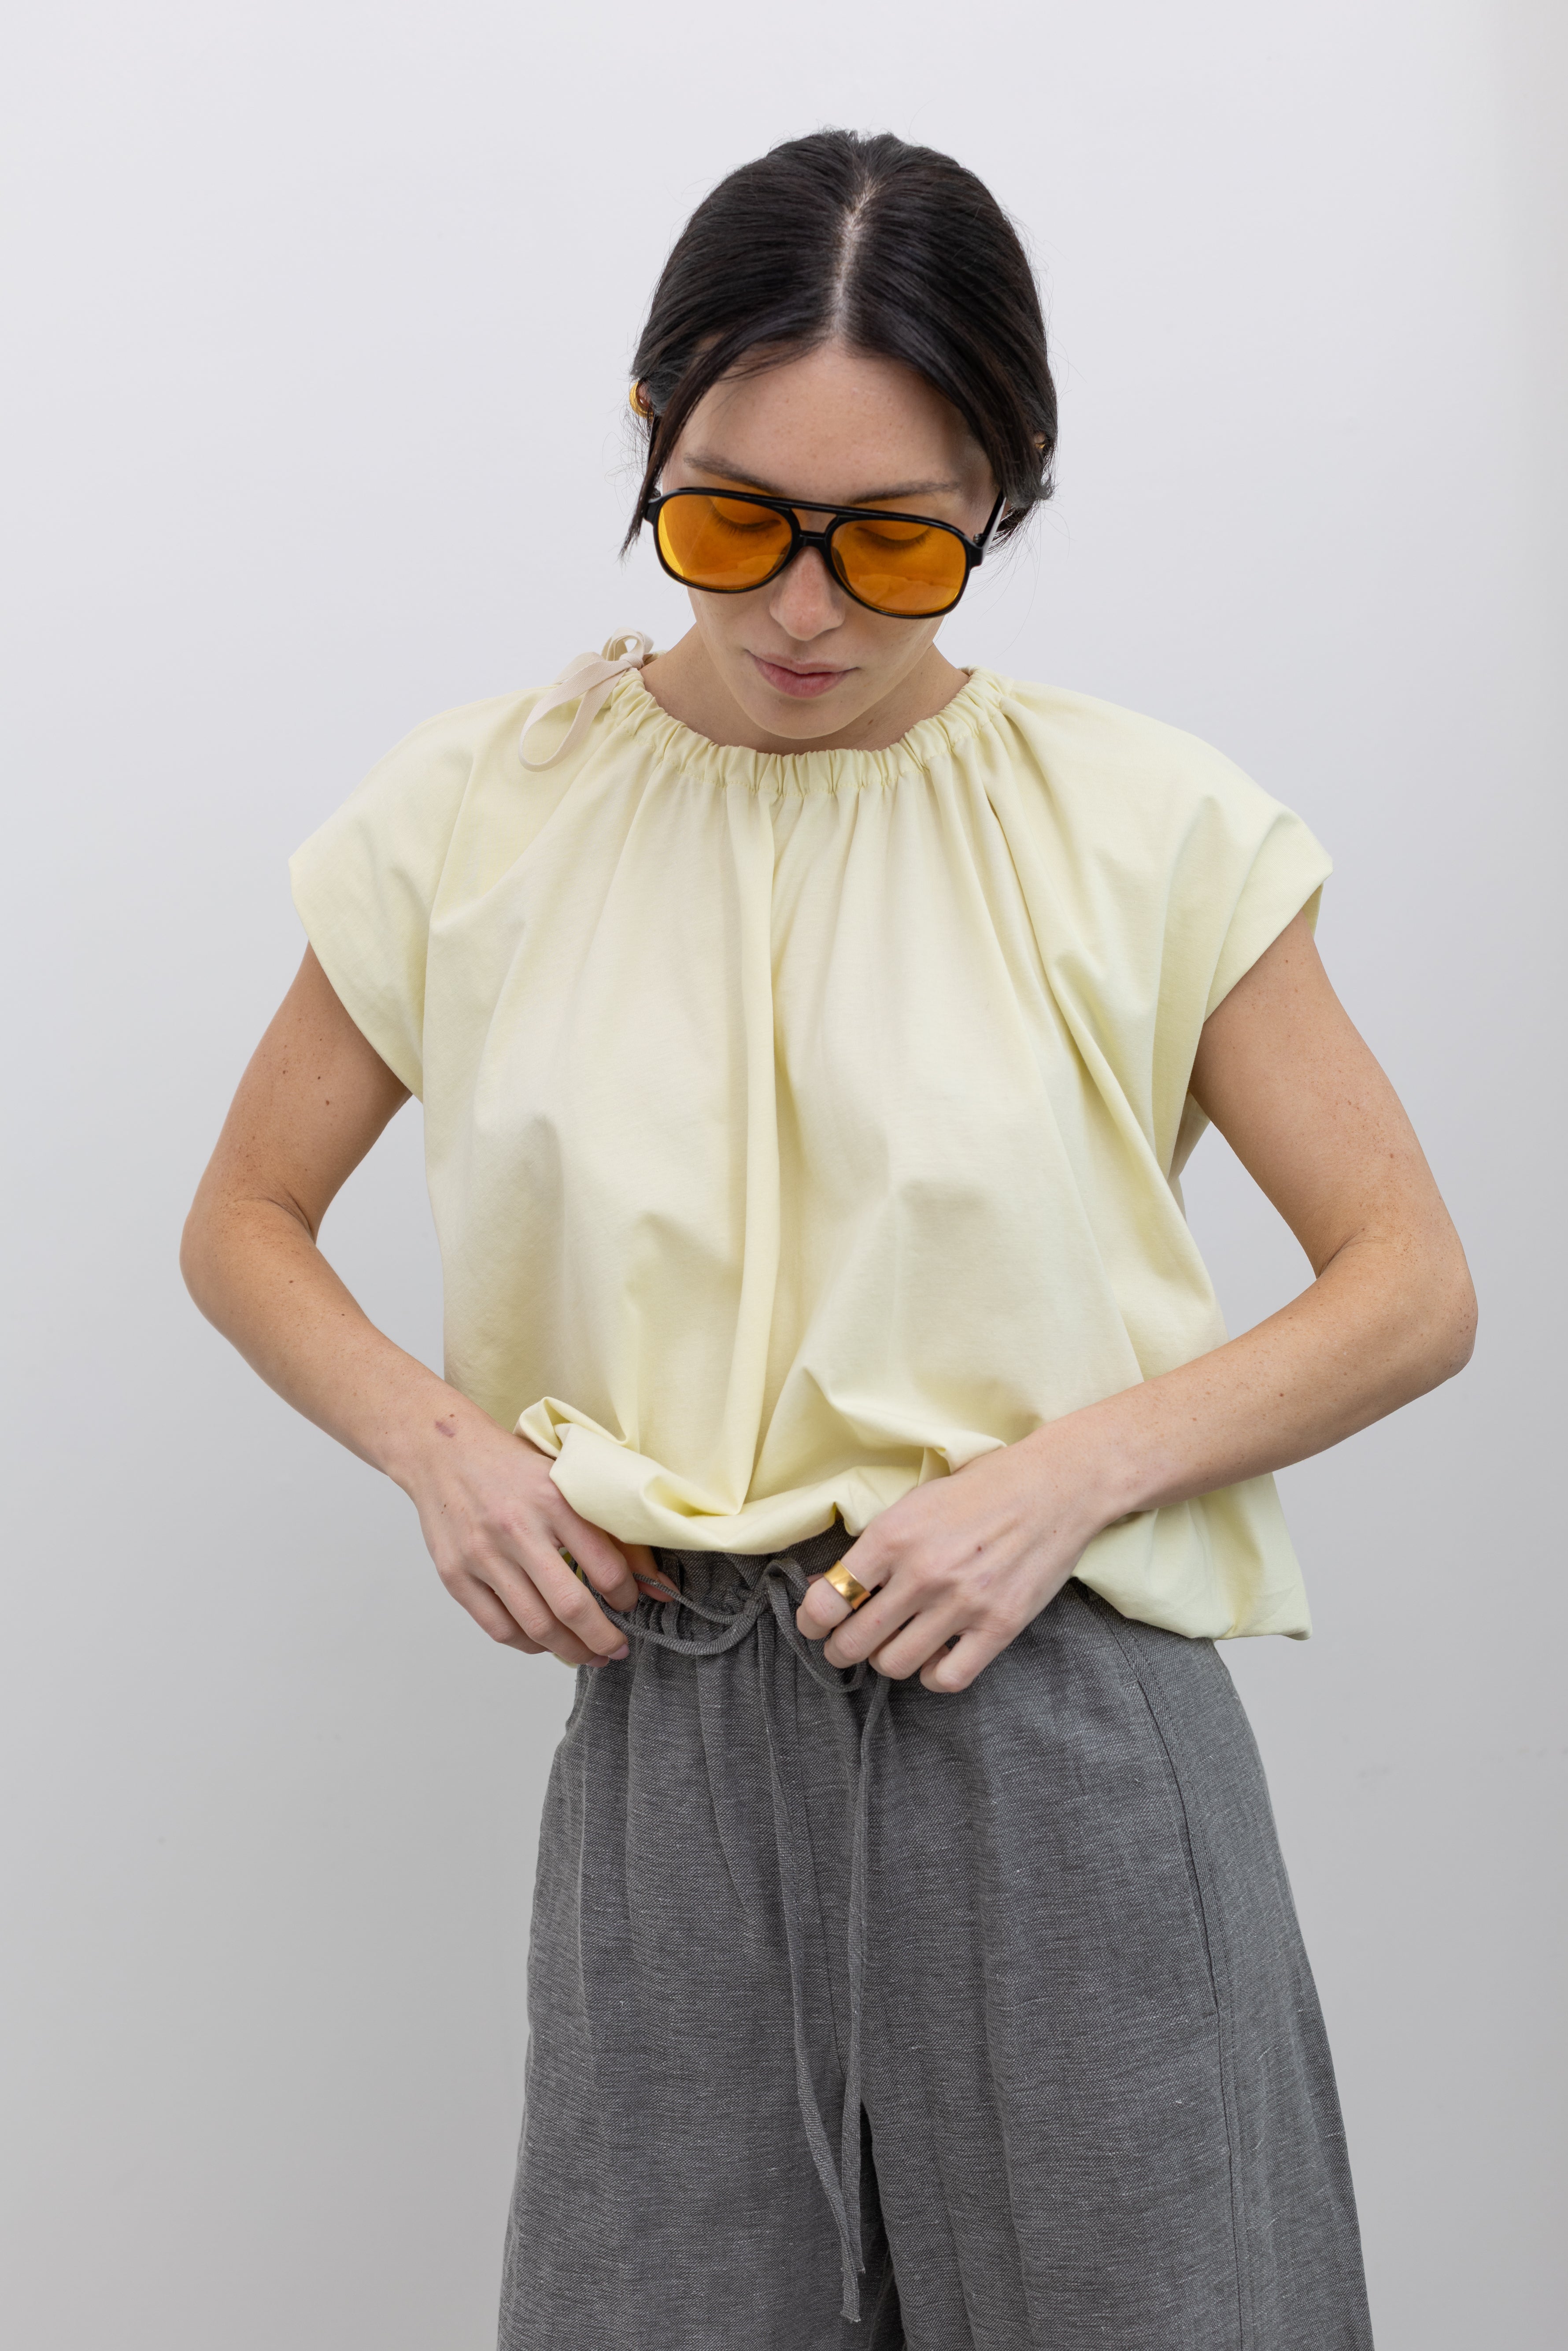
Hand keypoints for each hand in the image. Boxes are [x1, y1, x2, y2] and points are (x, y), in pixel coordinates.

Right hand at [398, 1394, 658, 1667]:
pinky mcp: (455, 1576)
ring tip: (589, 1654)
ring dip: (570, 1650)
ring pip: (536, 1626)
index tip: (632, 1603)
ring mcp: (483, 1555)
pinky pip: (499, 1628)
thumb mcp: (567, 1482)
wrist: (443, 1451)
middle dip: (603, 1639)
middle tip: (618, 1650)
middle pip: (571, 1606)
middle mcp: (518, 1529)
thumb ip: (612, 1530)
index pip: (605, 1567)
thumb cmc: (511, 1466)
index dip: (628, 1596)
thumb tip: (659, 1585)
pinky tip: (546, 1643)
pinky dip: (528, 1645)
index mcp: (554, 1500)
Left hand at [794, 1429, 1110, 1692]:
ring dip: (885, 1660)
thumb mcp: (913, 1505)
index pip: (828, 1600)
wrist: (1053, 1487)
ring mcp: (963, 1604)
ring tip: (893, 1644)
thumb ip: (870, 1548)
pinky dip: (931, 1675)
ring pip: (894, 1664)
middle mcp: (923, 1573)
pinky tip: (933, 1655)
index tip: (815, 1625)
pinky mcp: (1000, 1626)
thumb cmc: (978, 1491)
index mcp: (893, 1536)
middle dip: (840, 1649)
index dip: (811, 1621)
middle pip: (854, 1641)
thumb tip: (822, 1587)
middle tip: (846, 1645)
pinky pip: (947, 1678)